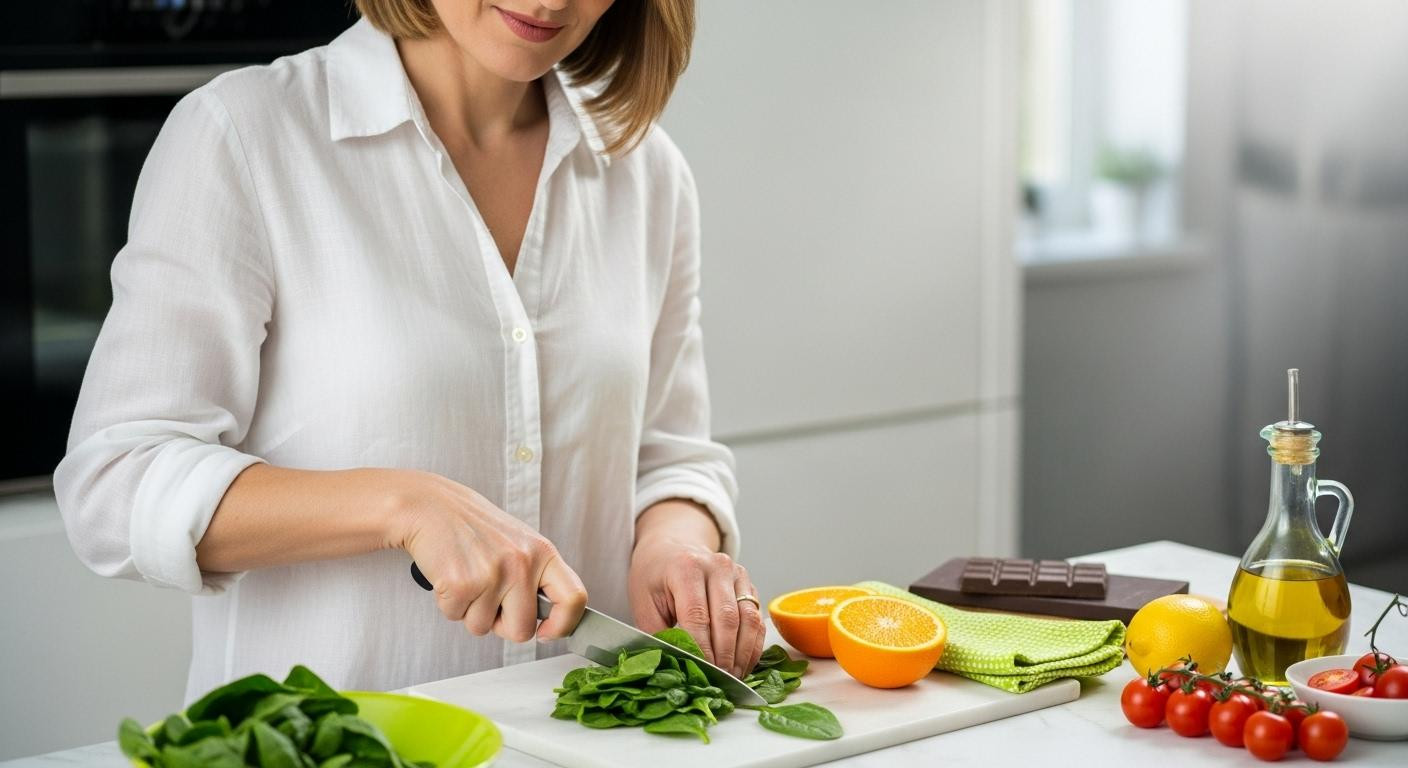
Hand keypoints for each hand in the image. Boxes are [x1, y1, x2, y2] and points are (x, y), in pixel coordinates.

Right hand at [385, 469, 587, 642]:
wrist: (431, 506)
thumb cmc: (475, 528)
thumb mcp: (519, 543)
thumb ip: (537, 577)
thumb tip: (550, 621)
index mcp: (542, 552)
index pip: (573, 598)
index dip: (564, 625)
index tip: (548, 632)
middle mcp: (522, 563)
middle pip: (523, 630)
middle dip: (502, 625)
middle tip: (488, 598)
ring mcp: (492, 574)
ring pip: (483, 628)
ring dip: (470, 611)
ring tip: (467, 577)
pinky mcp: (460, 584)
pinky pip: (456, 617)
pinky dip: (449, 604)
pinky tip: (450, 575)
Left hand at [628, 536, 763, 678]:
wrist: (673, 548)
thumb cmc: (655, 577)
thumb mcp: (643, 602)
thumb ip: (657, 633)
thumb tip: (672, 666)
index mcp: (686, 568)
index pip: (697, 616)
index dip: (701, 649)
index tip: (701, 673)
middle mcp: (717, 566)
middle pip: (728, 619)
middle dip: (723, 656)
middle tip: (718, 681)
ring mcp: (737, 574)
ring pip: (748, 620)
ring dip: (742, 654)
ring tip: (732, 677)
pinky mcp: (749, 585)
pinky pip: (757, 619)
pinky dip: (752, 645)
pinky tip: (742, 664)